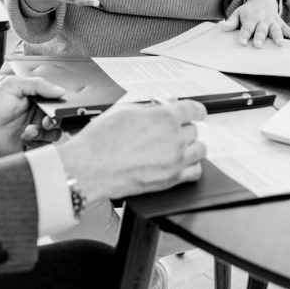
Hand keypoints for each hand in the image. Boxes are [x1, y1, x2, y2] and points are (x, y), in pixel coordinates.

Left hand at [0, 76, 65, 158]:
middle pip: (59, 119)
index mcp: (36, 99)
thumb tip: (60, 90)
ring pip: (54, 134)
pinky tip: (23, 138)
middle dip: (55, 121)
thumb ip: (37, 84)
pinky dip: (37, 144)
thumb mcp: (12, 85)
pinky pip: (44, 147)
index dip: (60, 105)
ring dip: (44, 133)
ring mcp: (35, 131)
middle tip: (45, 122)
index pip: (56, 101)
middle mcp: (38, 115)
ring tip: (28, 132)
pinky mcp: (30, 146)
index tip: (58, 108)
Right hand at [55, 100, 207, 202]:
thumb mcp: (124, 111)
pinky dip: (192, 166)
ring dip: (191, 146)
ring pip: (199, 150)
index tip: (197, 112)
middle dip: (184, 128)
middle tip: (172, 130)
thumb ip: (148, 109)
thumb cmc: (101, 140)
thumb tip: (158, 108)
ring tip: (180, 146)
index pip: (193, 109)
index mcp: (164, 117)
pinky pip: (195, 172)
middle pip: (194, 130)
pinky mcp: (170, 180)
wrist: (90, 167)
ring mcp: (174, 161)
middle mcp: (173, 139)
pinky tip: (183, 164)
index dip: (196, 110)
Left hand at [219, 0, 289, 47]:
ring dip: (278, 37)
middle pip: (261, 30)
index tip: (241, 43)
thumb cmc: (248, 11)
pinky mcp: (281, 24)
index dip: (243, 35)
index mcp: (250, 18)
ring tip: (281, 44)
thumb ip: (231, 22)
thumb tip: (221, 26)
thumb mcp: (238, 13)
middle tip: (258, 45)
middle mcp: (262, 21)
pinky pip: (289, 30)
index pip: (246, 28)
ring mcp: (272, 22)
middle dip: (260, 37)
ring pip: (276, 30)